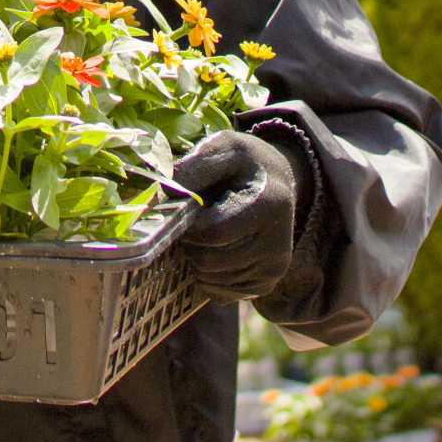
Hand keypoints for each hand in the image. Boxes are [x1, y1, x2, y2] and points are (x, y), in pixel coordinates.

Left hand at [172, 130, 301, 301]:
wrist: (279, 182)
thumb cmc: (246, 163)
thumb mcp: (224, 148)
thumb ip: (194, 166)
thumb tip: (162, 193)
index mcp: (268, 205)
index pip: (213, 232)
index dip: (189, 226)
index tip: (186, 211)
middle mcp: (277, 245)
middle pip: (210, 261)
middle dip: (191, 244)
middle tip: (193, 224)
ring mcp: (273, 269)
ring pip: (212, 280)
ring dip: (197, 260)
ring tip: (206, 235)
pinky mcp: (266, 284)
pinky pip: (221, 294)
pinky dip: (208, 277)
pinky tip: (215, 252)